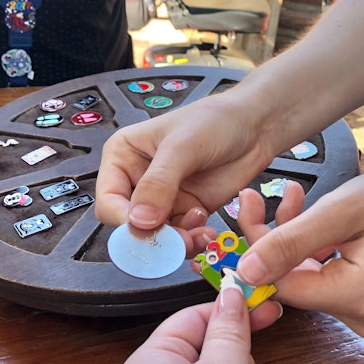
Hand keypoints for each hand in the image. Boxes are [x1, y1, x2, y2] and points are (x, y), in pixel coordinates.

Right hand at [96, 93, 276, 256]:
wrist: (255, 126)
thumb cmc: (215, 120)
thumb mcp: (182, 146)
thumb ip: (159, 183)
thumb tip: (139, 219)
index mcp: (123, 157)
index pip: (108, 200)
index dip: (124, 220)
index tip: (147, 228)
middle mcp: (139, 180)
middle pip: (131, 225)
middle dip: (153, 236)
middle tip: (176, 240)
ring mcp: (164, 198)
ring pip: (157, 236)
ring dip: (176, 242)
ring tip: (197, 232)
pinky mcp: (188, 210)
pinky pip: (181, 236)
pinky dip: (192, 240)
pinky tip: (205, 229)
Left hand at [235, 158, 363, 337]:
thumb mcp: (342, 210)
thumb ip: (291, 242)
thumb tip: (245, 272)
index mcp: (363, 298)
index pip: (286, 287)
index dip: (258, 253)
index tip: (243, 210)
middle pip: (292, 283)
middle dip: (273, 239)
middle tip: (260, 196)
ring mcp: (363, 313)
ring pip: (300, 278)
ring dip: (289, 239)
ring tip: (292, 196)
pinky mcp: (360, 303)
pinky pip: (317, 277)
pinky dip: (306, 248)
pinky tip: (307, 217)